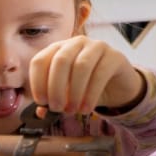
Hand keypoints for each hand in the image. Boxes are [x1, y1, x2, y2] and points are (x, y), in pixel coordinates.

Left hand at [29, 36, 144, 115]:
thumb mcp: (67, 94)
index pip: (40, 60)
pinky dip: (90, 95)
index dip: (37, 82)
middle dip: (56, 88)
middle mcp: (76, 43)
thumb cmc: (86, 87)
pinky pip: (100, 73)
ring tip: (73, 110)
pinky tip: (86, 108)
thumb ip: (53, 100)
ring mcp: (97, 46)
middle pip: (60, 61)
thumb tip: (41, 112)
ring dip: (74, 92)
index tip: (41, 102)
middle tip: (57, 108)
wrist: (118, 86)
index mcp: (58, 49)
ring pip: (81, 66)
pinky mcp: (115, 56)